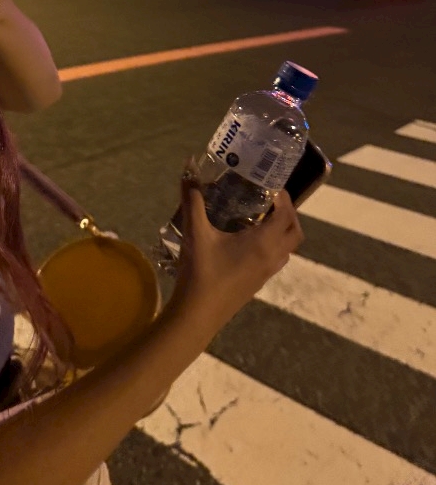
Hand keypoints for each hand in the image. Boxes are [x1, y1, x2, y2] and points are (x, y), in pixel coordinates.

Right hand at [168, 178, 303, 331]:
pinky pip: (276, 259)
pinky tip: (247, 241)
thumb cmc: (201, 271)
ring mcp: (267, 273)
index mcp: (263, 243)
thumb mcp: (195, 232)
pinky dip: (272, 245)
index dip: (283, 198)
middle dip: (287, 213)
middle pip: (294, 232)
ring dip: (282, 230)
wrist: (198, 315)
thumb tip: (189, 170)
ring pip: (287, 248)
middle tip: (268, 200)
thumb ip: (192, 200)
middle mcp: (272, 257)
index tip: (270, 185)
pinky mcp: (258, 283)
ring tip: (259, 217)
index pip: (287, 215)